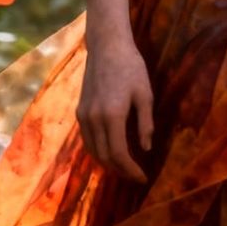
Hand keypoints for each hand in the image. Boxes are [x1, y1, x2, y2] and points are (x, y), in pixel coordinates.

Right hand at [78, 34, 153, 183]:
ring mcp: (84, 115)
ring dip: (108, 164)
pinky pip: (87, 139)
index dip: (131, 170)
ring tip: (124, 169)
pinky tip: (110, 152)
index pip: (119, 154)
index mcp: (113, 115)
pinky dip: (98, 151)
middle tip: (135, 177)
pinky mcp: (80, 111)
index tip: (143, 178)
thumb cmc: (131, 67)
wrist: (107, 47)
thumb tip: (146, 149)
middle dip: (120, 171)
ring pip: (93, 150)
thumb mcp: (145, 94)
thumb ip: (145, 123)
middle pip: (104, 156)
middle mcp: (94, 119)